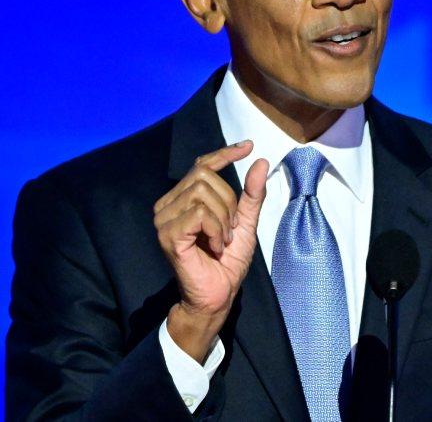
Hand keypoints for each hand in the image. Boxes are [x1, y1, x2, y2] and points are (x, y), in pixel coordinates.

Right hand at [154, 141, 267, 361]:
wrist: (217, 294)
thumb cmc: (227, 261)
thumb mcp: (246, 222)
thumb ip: (252, 194)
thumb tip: (260, 161)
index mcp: (184, 199)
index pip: (202, 165)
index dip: (224, 153)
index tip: (248, 146)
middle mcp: (168, 204)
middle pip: (206, 177)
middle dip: (229, 202)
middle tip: (230, 230)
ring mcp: (164, 219)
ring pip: (204, 194)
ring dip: (224, 219)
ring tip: (222, 240)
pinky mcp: (168, 234)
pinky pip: (200, 214)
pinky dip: (217, 230)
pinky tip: (216, 246)